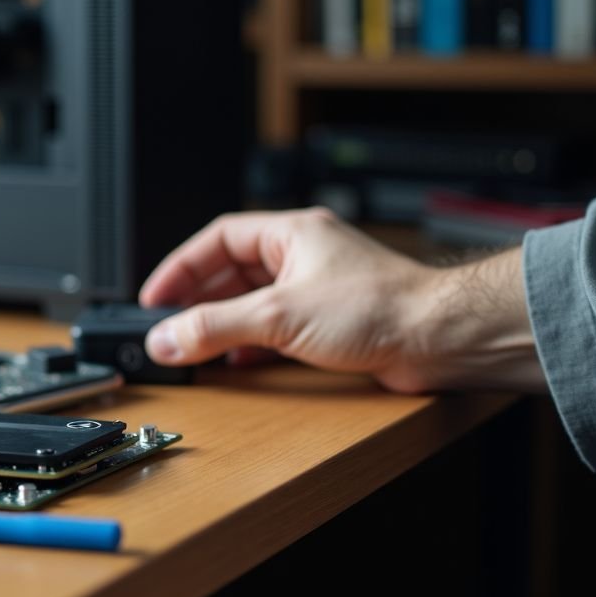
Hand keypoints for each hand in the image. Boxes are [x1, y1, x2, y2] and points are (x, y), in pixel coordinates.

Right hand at [139, 208, 545, 392]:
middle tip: (168, 326)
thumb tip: (167, 336)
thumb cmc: (382, 306)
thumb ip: (216, 326)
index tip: (155, 295)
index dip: (181, 267)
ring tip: (194, 346)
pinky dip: (250, 345)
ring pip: (253, 303)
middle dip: (198, 301)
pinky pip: (274, 330)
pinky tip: (237, 362)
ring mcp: (317, 291)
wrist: (440, 339)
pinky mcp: (330, 324)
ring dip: (223, 325)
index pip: (218, 240)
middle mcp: (304, 257)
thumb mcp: (279, 314)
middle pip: (232, 273)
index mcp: (291, 233)